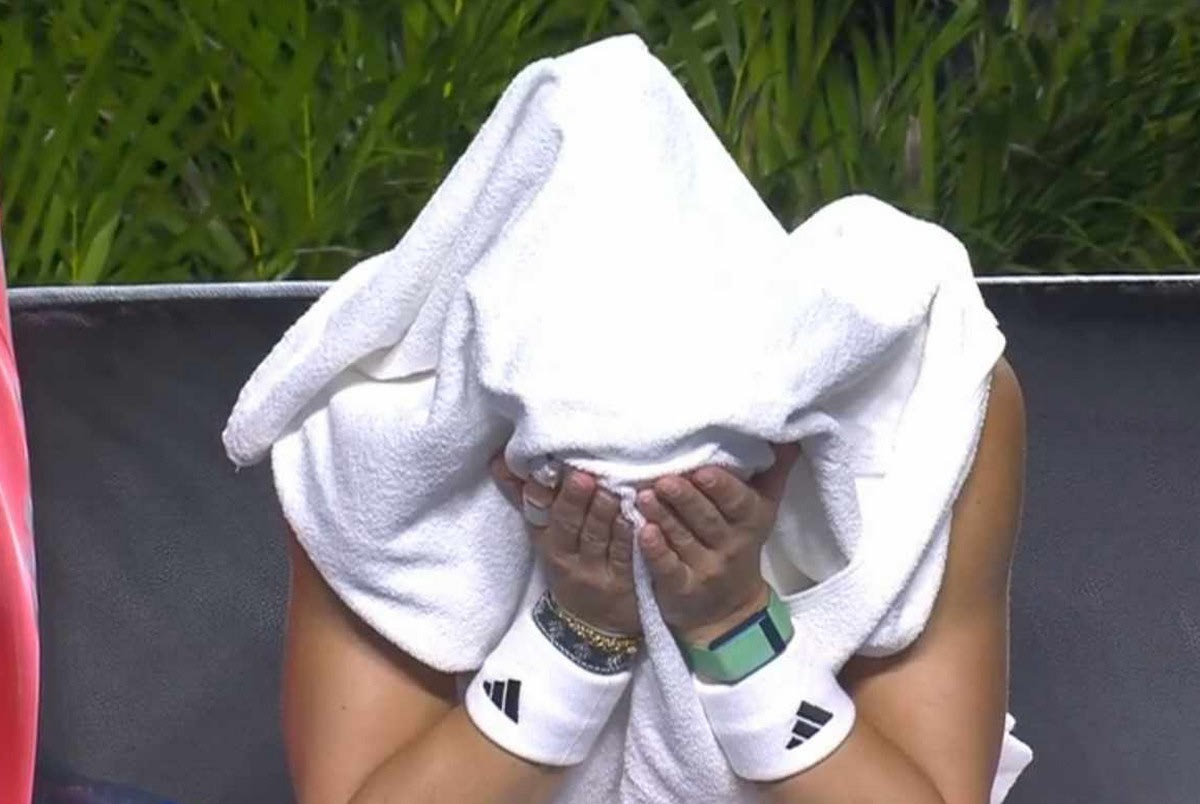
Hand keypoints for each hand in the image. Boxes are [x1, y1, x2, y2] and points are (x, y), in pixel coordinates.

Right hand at [489, 450, 640, 636]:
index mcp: (546, 540)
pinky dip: (627, 535)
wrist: (591, 627)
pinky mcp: (622, 582)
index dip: (539, 493)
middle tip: (582, 477)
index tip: (545, 470)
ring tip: (610, 490)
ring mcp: (593, 571)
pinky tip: (635, 518)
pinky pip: (623, 556)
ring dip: (602, 513)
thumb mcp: (545, 536)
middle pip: (567, 525)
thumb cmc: (569, 566)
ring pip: (596, 538)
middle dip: (573, 500)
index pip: (537, 514)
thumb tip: (498, 460)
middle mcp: (566, 556)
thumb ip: (527, 496)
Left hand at [634, 442, 801, 645]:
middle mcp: (730, 545)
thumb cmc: (741, 542)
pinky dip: (656, 551)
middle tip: (664, 480)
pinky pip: (669, 568)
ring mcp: (706, 568)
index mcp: (751, 520)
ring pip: (683, 538)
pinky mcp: (682, 587)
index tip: (702, 471)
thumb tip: (790, 433)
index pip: (738, 502)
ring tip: (643, 496)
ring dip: (663, 517)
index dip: (721, 487)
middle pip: (706, 519)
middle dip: (686, 499)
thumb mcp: (763, 508)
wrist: (729, 609)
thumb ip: (773, 470)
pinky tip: (642, 533)